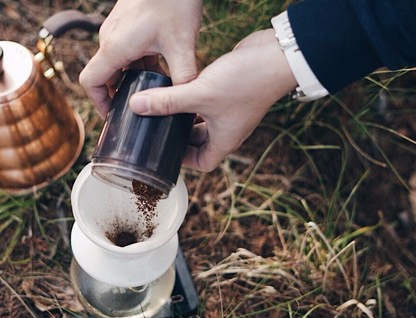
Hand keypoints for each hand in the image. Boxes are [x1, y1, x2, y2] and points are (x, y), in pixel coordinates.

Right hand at [79, 0, 201, 115]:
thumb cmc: (173, 0)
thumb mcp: (181, 43)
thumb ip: (184, 76)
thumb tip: (190, 103)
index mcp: (115, 48)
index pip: (91, 83)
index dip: (98, 103)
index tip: (113, 116)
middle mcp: (110, 39)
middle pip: (103, 75)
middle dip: (118, 94)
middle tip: (138, 109)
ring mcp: (116, 29)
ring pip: (116, 63)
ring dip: (130, 77)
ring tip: (152, 90)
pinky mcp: (126, 22)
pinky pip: (124, 49)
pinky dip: (137, 62)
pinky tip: (159, 65)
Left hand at [127, 29, 298, 171]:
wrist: (278, 55)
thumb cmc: (245, 81)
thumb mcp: (200, 94)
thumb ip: (168, 101)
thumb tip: (137, 106)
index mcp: (224, 140)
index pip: (202, 164)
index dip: (183, 162)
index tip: (164, 150)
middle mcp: (228, 129)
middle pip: (200, 143)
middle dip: (179, 137)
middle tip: (157, 127)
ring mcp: (230, 111)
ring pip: (203, 121)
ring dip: (185, 117)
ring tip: (164, 108)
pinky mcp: (230, 92)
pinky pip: (207, 103)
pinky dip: (194, 100)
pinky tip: (180, 88)